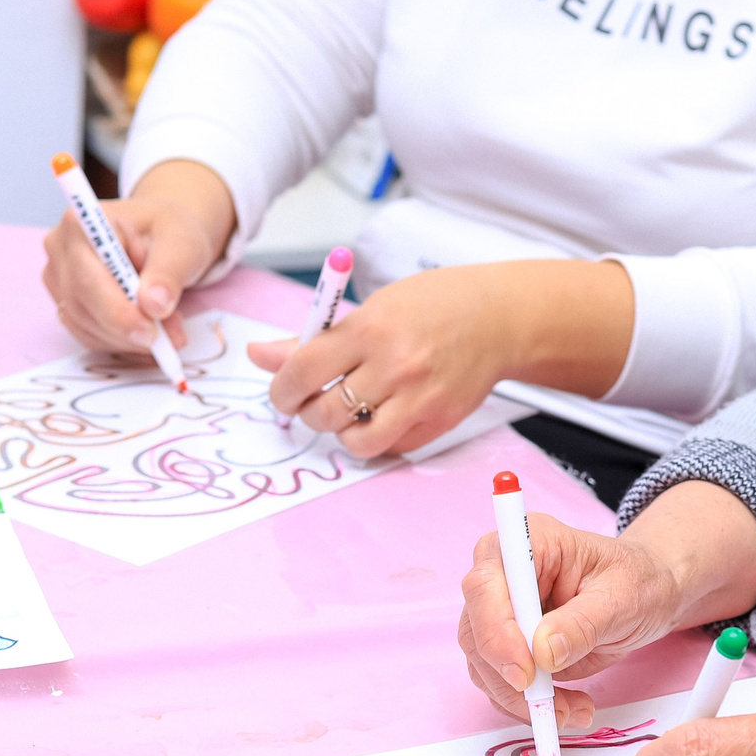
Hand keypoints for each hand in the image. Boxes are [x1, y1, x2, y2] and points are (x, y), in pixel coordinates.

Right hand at [41, 159, 233, 357]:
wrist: (166, 234)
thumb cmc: (171, 230)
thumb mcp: (182, 244)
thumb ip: (168, 274)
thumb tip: (153, 306)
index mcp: (82, 224)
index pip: (87, 280)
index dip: (116, 313)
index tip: (150, 333)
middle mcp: (61, 249)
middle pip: (81, 307)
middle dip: (126, 331)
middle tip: (169, 340)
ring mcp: (60, 277)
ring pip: (85, 326)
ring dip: (128, 340)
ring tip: (169, 330)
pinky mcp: (68, 301)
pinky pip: (89, 334)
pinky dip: (121, 342)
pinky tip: (150, 333)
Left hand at [251, 264, 514, 458]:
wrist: (497, 319)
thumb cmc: (430, 307)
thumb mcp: (371, 309)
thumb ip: (313, 340)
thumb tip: (257, 355)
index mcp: (370, 328)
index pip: (303, 370)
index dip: (281, 388)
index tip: (283, 392)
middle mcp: (394, 365)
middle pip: (324, 413)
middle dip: (308, 413)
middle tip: (314, 402)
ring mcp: (420, 398)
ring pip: (356, 441)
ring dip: (342, 432)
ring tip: (350, 412)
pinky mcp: (439, 421)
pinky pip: (390, 448)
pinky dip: (377, 439)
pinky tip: (382, 416)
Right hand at [458, 515, 692, 731]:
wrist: (647, 594)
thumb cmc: (637, 582)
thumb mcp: (623, 598)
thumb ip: (583, 623)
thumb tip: (543, 652)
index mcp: (529, 543)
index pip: (485, 584)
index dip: (495, 631)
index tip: (526, 672)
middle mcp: (504, 576)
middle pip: (476, 631)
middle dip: (509, 678)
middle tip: (551, 707)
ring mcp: (502, 612)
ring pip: (484, 665)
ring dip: (521, 699)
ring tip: (575, 711)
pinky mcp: (509, 646)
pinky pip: (501, 683)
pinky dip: (529, 705)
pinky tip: (569, 708)